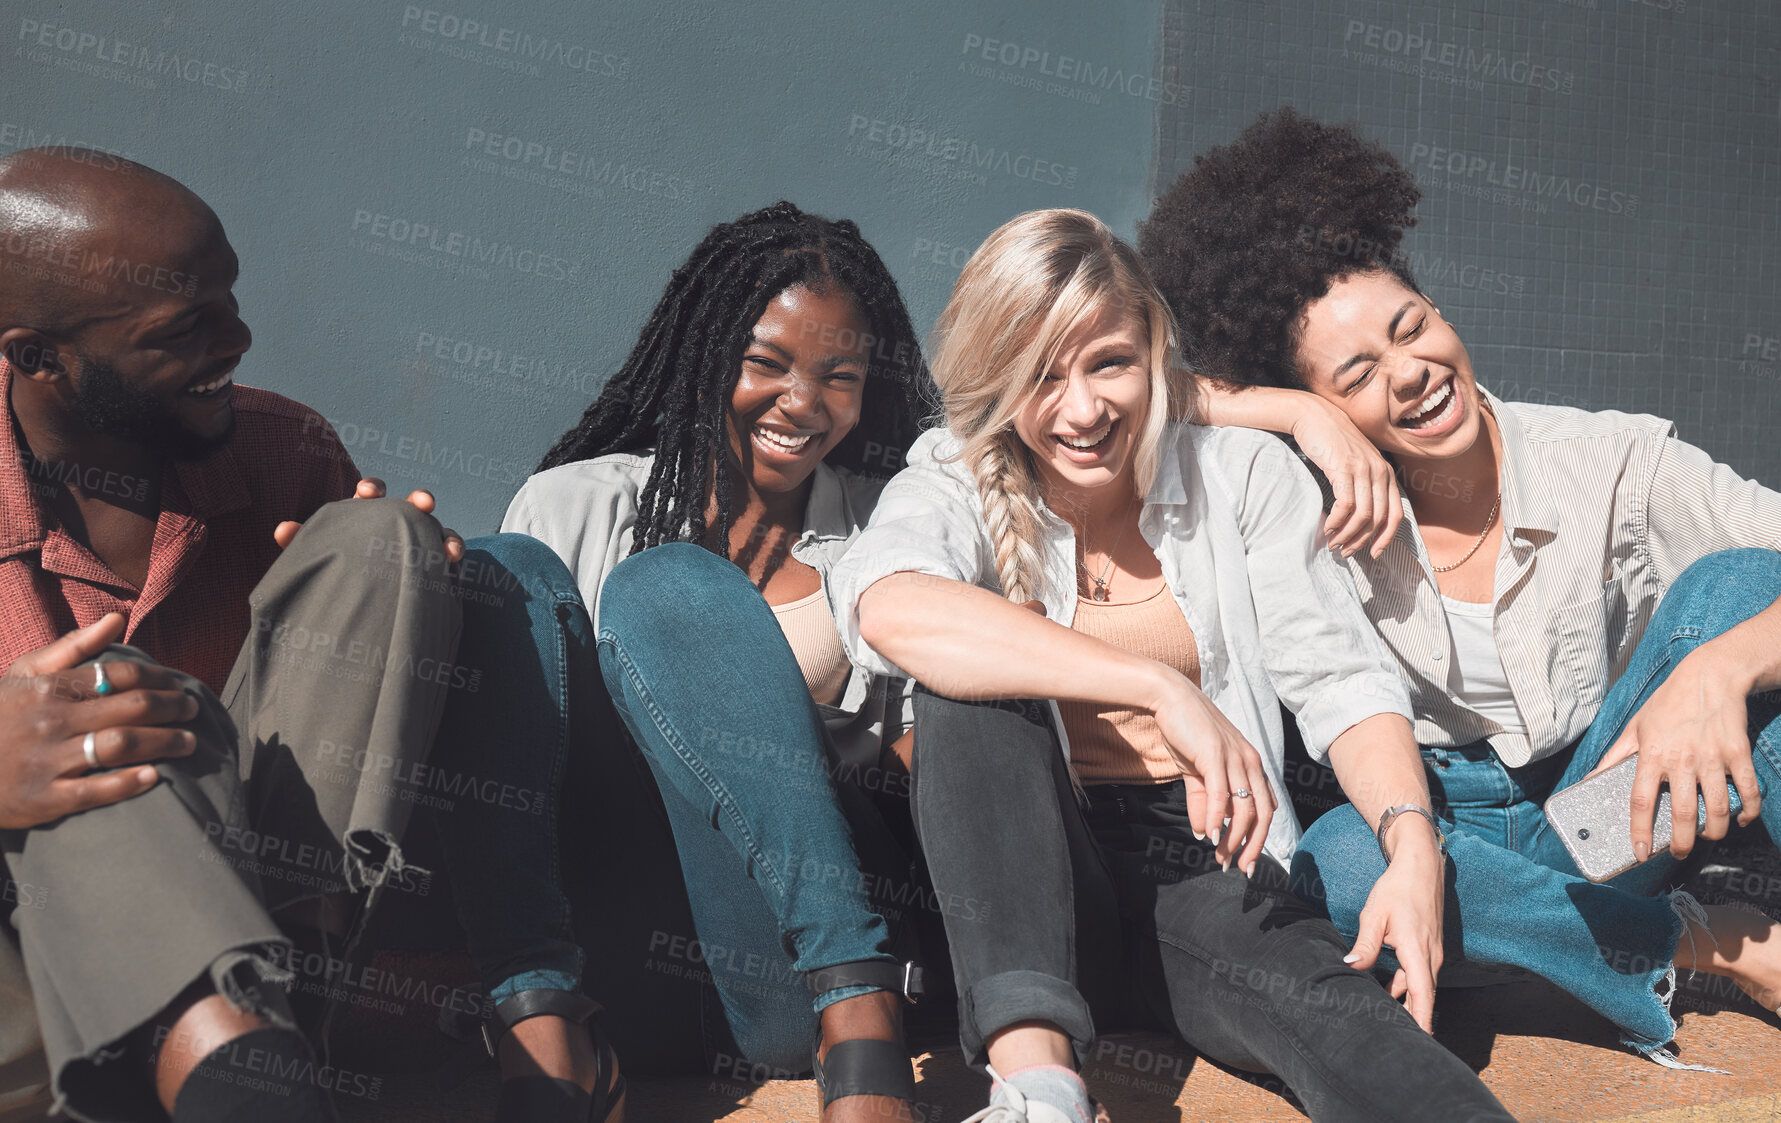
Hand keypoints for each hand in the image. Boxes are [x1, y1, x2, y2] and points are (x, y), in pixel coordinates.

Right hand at [0, 614, 199, 828]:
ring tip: (189, 742)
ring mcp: (47, 761)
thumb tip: (117, 617)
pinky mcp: (43, 799)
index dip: (159, 678)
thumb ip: (73, 647)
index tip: (179, 684)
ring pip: (120, 746)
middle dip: (172, 708)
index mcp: (49, 688)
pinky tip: (154, 775)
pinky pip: (96, 790)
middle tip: (193, 709)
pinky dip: (129, 782)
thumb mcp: (23, 674)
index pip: (120, 675)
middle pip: (130, 709)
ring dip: (164, 742)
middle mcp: (51, 721)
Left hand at [273, 478, 464, 561]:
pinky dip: (453, 554)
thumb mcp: (319, 557)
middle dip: (419, 500)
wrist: (359, 609)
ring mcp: (419, 541)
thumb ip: (302, 543)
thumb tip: (281, 529)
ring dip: (446, 534)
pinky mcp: (435, 562)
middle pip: (411, 505)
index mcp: (367, 517)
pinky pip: (450, 554)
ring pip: (437, 529)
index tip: (367, 492)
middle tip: (424, 502)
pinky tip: (453, 563)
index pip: (371, 494)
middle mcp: (397, 524)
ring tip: (449, 548)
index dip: (371, 488)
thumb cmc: (337, 573)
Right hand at [1151, 677, 1275, 874]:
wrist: (1170, 698)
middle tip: (1241, 869)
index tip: (1247, 860)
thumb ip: (1202, 802)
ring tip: (1221, 857)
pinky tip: (1209, 835)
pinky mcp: (1215, 755)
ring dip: (1233, 837)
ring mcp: (1235, 758)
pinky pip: (1221, 794)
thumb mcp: (1196, 771)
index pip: (1265, 808)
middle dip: (1253, 845)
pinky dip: (1216, 818)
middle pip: (1262, 813)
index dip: (1259, 837)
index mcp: (1251, 764)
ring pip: (1243, 808)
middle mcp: (1250, 762)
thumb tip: (1202, 833)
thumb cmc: (1186, 732)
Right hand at [1289, 396, 1401, 558]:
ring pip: (1363, 516)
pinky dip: (1337, 521)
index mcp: (1386, 473)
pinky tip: (1327, 527)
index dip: (1386, 539)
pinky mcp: (1344, 468)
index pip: (1396, 515)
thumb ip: (1365, 484)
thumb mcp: (1357, 462)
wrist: (1314, 416)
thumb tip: (1362, 517)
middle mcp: (1380, 472)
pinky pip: (1345, 505)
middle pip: (1379, 519)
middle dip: (1362, 541)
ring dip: (1347, 535)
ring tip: (1334, 544)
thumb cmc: (1332, 442)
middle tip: (1345, 552)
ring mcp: (1363, 469)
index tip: (1373, 555)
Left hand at [1344, 816, 1445, 1032]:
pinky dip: (1406, 986)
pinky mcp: (1428, 947)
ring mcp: (1432, 952)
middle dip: (1413, 1019)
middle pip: (1422, 996)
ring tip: (1385, 1019)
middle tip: (1397, 1040)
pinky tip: (1387, 992)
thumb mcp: (1374, 914)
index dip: (1422, 1020)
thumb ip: (1365, 944)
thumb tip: (1351, 967)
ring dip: (1406, 1002)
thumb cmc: (1397, 888)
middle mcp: (1430, 956)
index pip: (1423, 994)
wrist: (1421, 865)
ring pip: (1419, 985)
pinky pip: (1418, 974)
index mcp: (1417, 950)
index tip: (1422, 1042)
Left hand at [1588, 646, 1761, 860]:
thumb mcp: (1635, 726)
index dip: (1639, 831)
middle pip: (1682, 814)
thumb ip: (1614, 756)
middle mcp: (1682, 760)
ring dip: (1714, 832)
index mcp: (1652, 755)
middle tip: (1677, 854)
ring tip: (1705, 838)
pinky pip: (1747, 792)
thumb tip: (1592, 779)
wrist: (1710, 676)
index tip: (1639, 852)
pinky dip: (1747, 812)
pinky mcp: (1738, 754)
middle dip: (1680, 843)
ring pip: (1717, 810)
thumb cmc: (1668, 702)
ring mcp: (1713, 758)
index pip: (1641, 801)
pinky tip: (1740, 820)